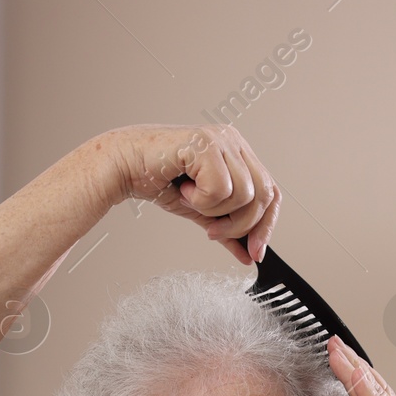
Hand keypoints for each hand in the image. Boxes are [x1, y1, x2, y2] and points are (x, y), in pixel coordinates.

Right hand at [103, 123, 280, 264]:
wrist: (124, 167)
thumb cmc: (160, 181)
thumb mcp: (202, 212)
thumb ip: (228, 231)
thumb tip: (248, 255)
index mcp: (238, 154)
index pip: (271, 192)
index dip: (267, 225)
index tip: (255, 253)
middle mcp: (234, 141)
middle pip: (264, 195)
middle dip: (240, 224)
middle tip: (212, 230)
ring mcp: (222, 139)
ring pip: (244, 194)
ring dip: (214, 210)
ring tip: (191, 198)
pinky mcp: (206, 143)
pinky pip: (221, 189)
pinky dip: (200, 200)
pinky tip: (184, 188)